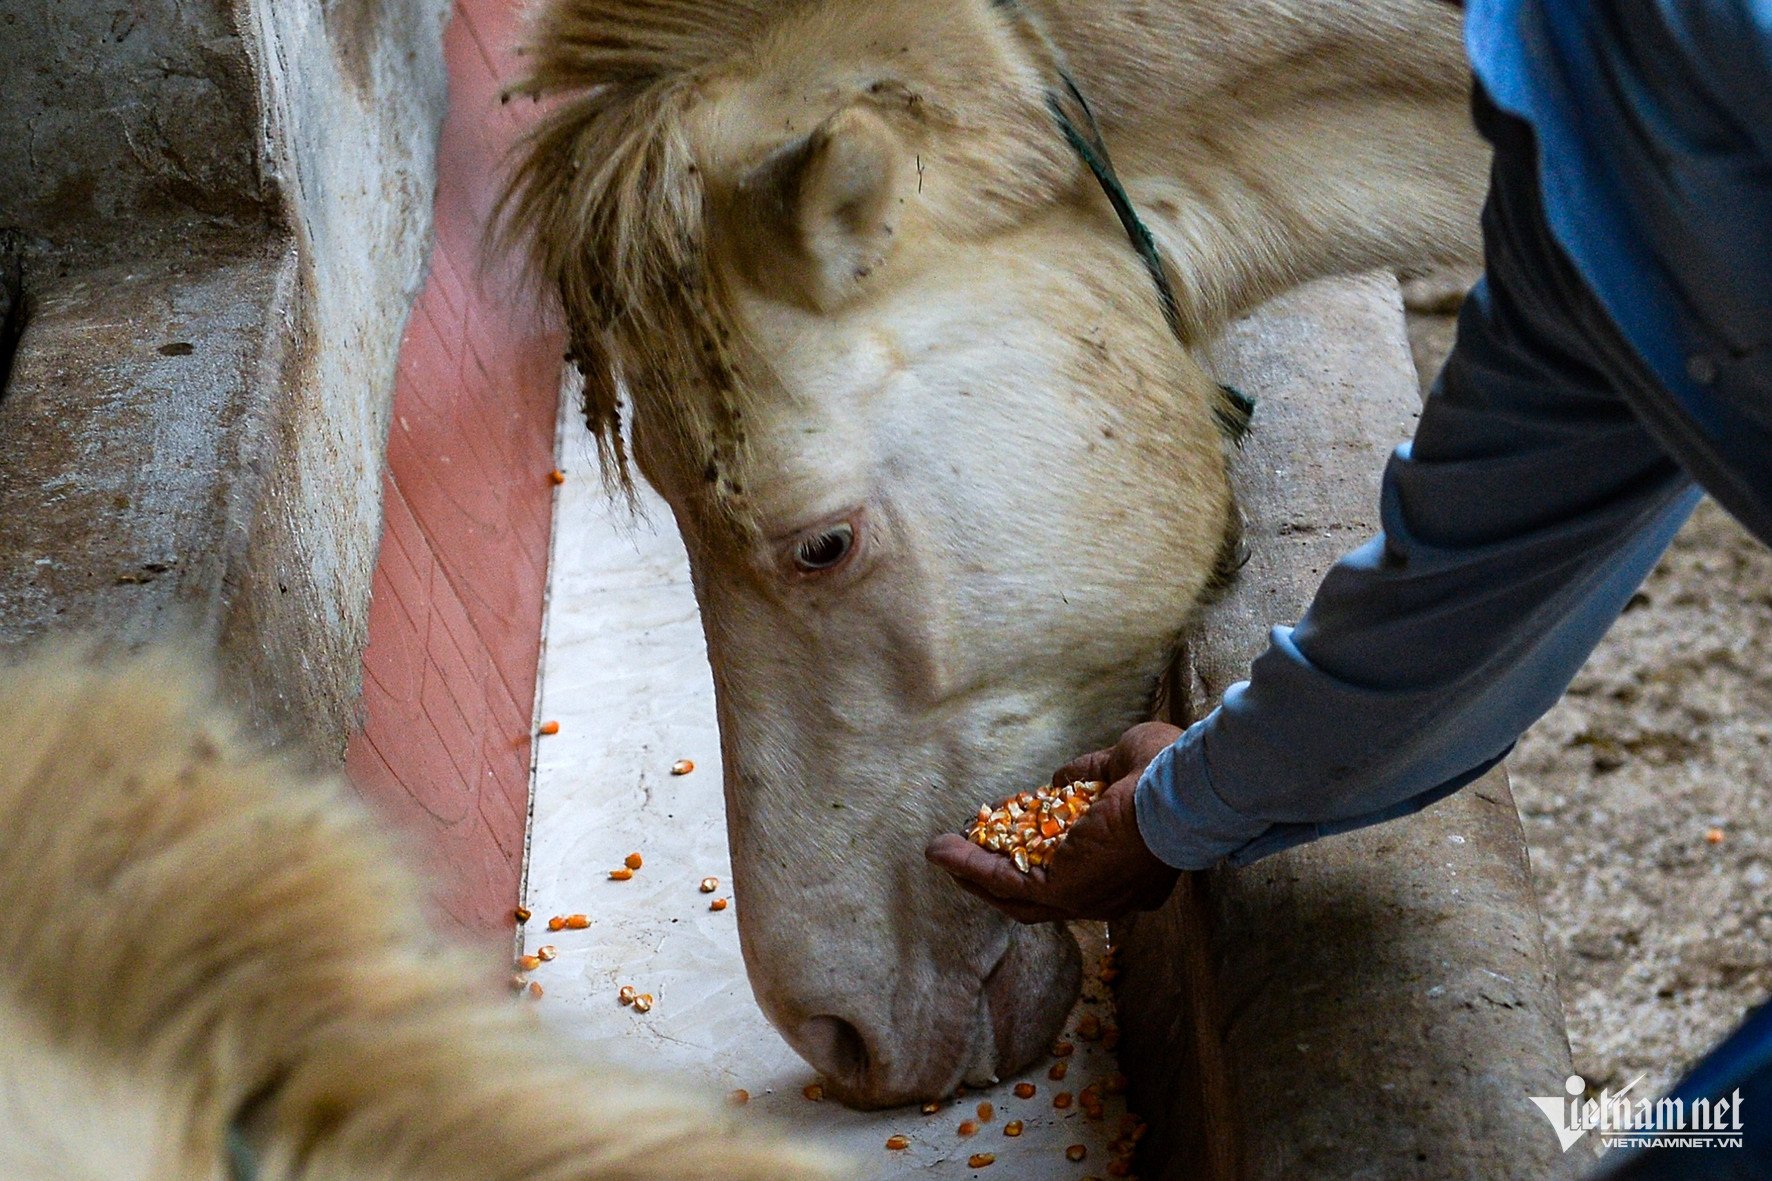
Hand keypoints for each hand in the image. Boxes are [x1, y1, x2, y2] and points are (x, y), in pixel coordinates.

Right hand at [925, 722, 1184, 922]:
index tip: (1010, 830)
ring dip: (973, 873)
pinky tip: (943, 850)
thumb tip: (1058, 782)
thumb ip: (1087, 776)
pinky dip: (971, 866)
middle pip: (1039, 896)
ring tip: (941, 853)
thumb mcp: (1120, 765)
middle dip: (997, 877)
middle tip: (965, 858)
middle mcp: (1108, 895)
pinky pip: (1006, 881)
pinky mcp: (1065, 890)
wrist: (1182, 789)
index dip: (1038, 852)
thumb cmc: (1168, 774)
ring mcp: (1086, 898)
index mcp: (1129, 870)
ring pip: (1015, 893)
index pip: (1075, 871)